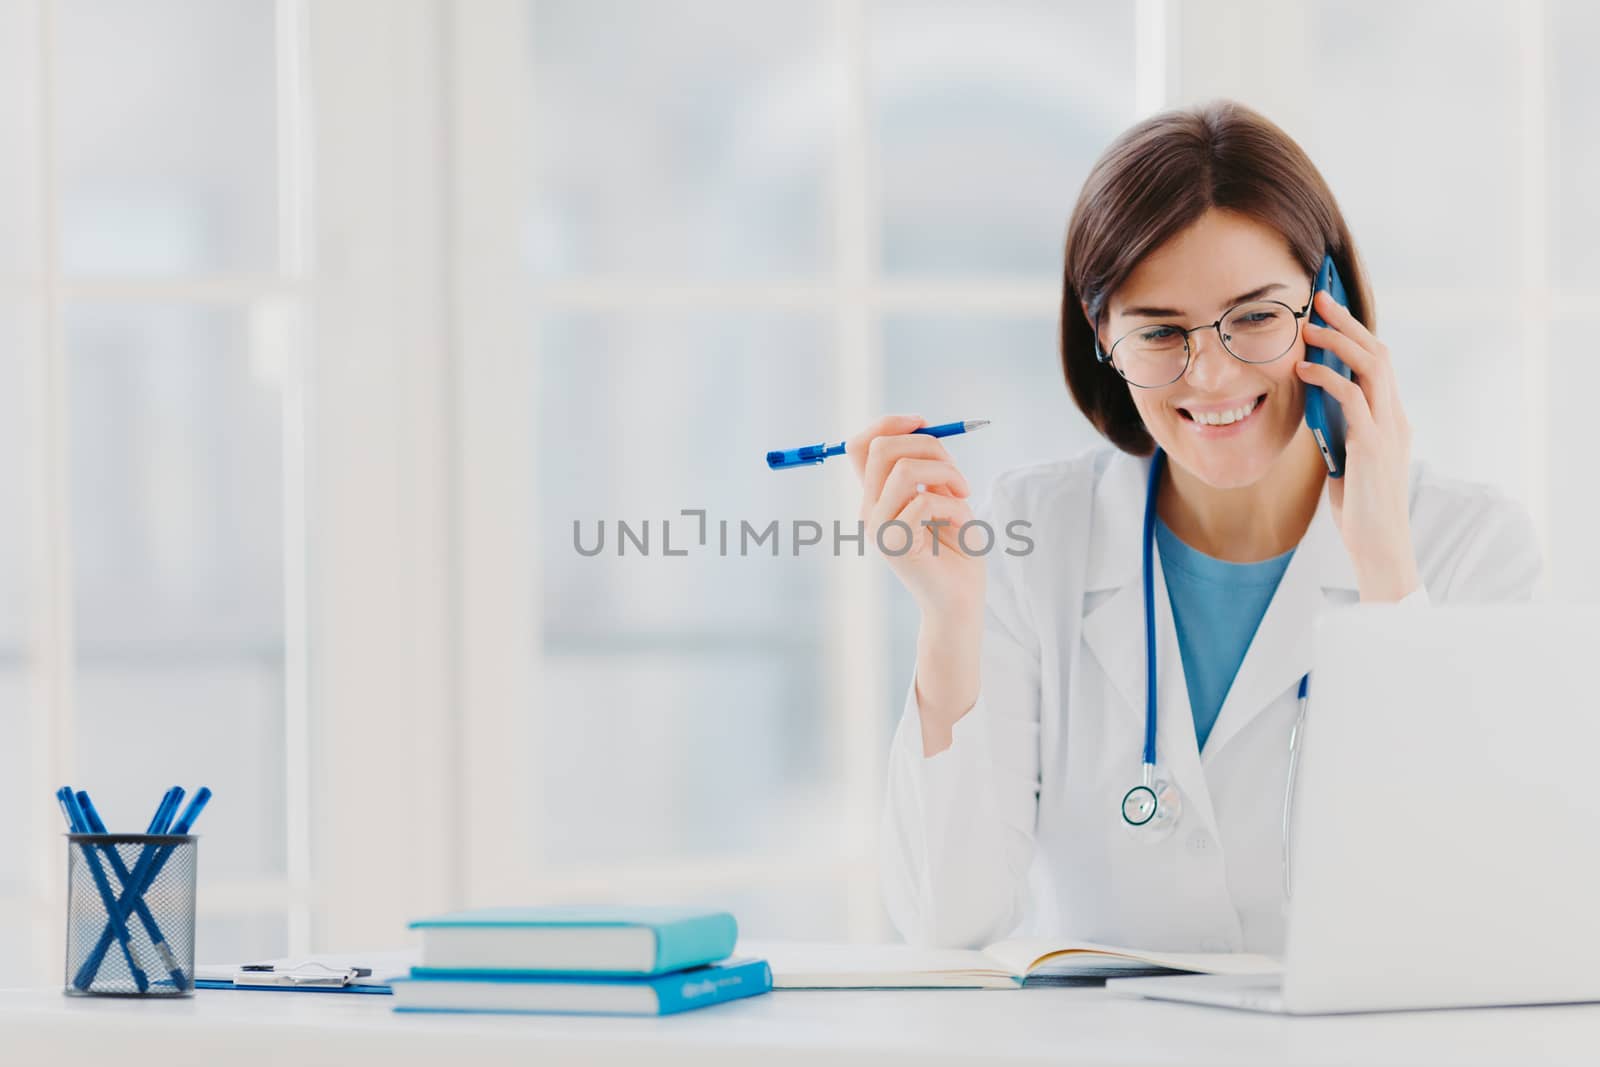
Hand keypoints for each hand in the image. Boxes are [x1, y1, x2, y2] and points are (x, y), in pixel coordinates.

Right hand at [847, 414, 985, 619]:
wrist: (960, 603)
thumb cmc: (956, 552)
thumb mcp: (943, 497)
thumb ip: (927, 470)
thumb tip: (922, 431)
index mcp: (877, 498)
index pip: (859, 446)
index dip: (889, 424)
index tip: (923, 423)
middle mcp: (869, 511)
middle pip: (880, 448)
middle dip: (928, 445)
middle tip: (955, 471)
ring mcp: (879, 528)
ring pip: (904, 470)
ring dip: (946, 473)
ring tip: (964, 495)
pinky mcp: (895, 545)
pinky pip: (925, 501)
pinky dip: (955, 505)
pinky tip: (963, 523)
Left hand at [1295, 290, 1419, 600]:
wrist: (1379, 545)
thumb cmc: (1359, 508)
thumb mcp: (1346, 460)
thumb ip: (1338, 431)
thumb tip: (1314, 407)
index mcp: (1391, 418)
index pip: (1378, 363)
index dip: (1354, 333)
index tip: (1328, 311)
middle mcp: (1396, 417)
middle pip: (1377, 353)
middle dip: (1348, 322)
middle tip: (1318, 298)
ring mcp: (1388, 429)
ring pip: (1371, 367)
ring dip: (1338, 341)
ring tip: (1307, 327)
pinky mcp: (1373, 445)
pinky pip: (1353, 398)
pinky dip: (1328, 378)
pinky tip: (1302, 370)